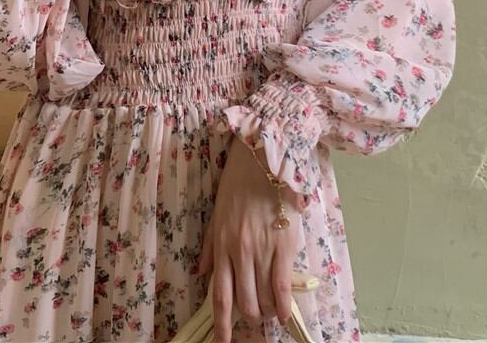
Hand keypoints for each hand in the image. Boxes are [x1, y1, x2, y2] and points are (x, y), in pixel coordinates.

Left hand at [197, 138, 301, 342]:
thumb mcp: (216, 214)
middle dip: (252, 316)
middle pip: (245, 302)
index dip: (223, 324)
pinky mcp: (283, 245)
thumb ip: (209, 246)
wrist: (262, 162)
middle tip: (259, 315)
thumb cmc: (237, 185)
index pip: (220, 295)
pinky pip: (282, 285)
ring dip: (269, 311)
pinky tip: (286, 313)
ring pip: (264, 298)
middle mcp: (238, 253)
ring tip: (273, 310)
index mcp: (221, 246)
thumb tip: (201, 272)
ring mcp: (261, 250)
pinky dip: (284, 305)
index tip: (224, 341)